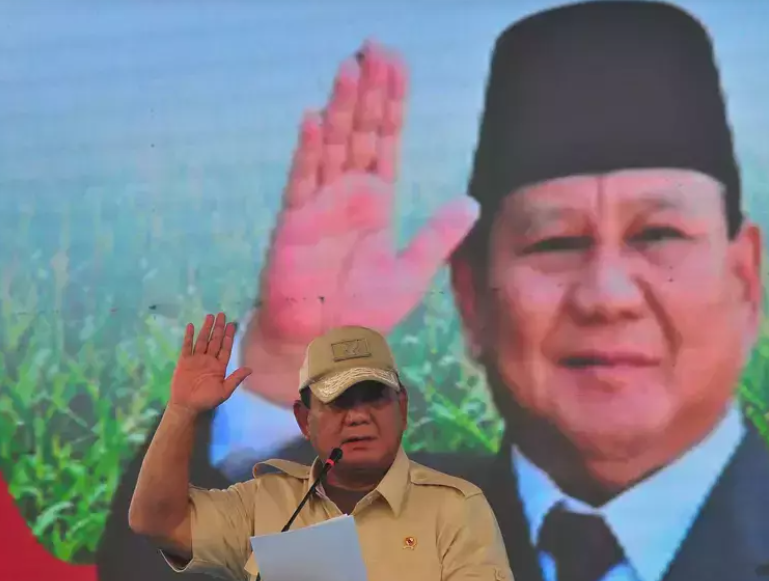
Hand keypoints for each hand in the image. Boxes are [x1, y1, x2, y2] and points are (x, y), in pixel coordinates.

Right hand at [169, 313, 251, 412]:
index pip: (225, 348)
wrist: (187, 406)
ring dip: (206, 329)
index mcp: (219, 366)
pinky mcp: (185, 361)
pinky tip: (191, 326)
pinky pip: (187, 346)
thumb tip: (250, 369)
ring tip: (210, 316)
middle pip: (215, 341)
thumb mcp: (225, 391)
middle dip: (219, 328)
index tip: (232, 324)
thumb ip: (236, 379)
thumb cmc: (206, 400)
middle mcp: (209, 360)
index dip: (229, 336)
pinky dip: (189, 337)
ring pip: (202, 340)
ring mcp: (196, 359)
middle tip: (222, 314)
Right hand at [242, 40, 478, 404]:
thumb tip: (472, 202)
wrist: (321, 344)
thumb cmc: (361, 312)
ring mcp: (320, 205)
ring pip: (334, 145)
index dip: (392, 104)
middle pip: (361, 132)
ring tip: (352, 68)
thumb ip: (438, 236)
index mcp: (376, 201)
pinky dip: (310, 150)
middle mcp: (348, 194)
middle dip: (369, 91)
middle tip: (376, 47)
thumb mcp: (412, 273)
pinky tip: (317, 119)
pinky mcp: (296, 224)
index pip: (386, 141)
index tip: (397, 66)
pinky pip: (304, 180)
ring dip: (342, 108)